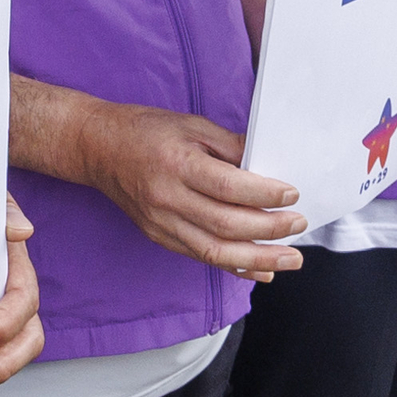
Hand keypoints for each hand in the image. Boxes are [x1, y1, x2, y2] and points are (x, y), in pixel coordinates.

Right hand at [65, 110, 304, 282]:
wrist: (97, 148)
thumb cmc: (145, 131)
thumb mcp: (191, 125)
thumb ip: (231, 146)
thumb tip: (269, 165)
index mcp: (177, 163)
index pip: (228, 187)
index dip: (264, 195)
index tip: (292, 195)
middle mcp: (167, 198)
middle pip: (226, 225)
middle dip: (270, 230)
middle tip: (298, 225)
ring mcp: (161, 222)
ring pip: (215, 251)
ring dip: (258, 260)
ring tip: (290, 260)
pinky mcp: (159, 236)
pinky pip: (201, 257)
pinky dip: (234, 267)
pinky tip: (261, 271)